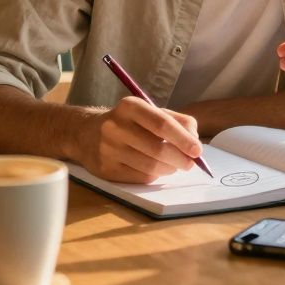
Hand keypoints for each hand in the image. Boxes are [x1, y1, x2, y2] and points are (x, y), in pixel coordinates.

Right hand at [73, 97, 202, 183]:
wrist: (86, 134)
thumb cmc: (128, 122)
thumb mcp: (150, 112)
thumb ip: (177, 121)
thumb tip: (195, 141)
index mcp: (130, 106)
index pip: (161, 124)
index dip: (183, 139)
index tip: (197, 150)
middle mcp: (115, 127)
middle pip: (157, 149)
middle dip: (180, 159)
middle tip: (190, 163)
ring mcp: (108, 149)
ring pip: (150, 166)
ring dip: (169, 169)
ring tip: (174, 165)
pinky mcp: (106, 169)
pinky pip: (140, 177)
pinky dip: (155, 176)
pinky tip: (156, 169)